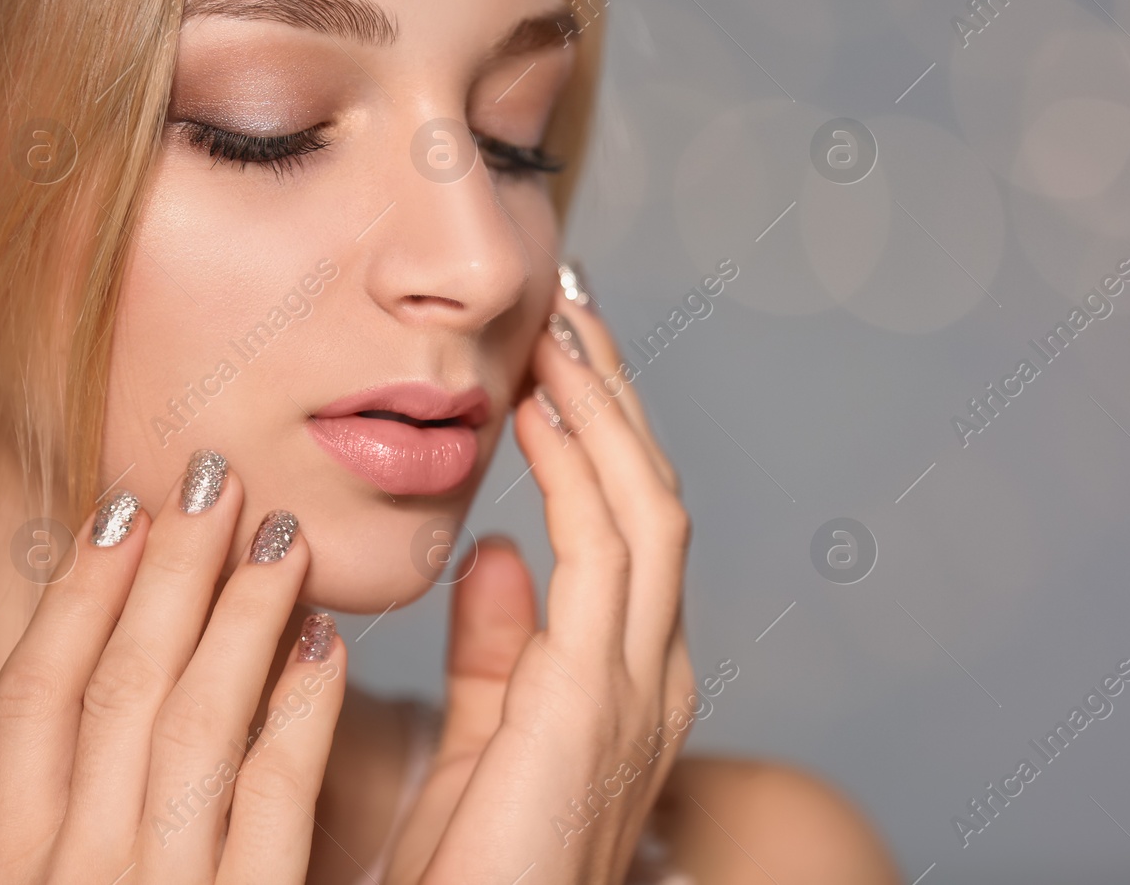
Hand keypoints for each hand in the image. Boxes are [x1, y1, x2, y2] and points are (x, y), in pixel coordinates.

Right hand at [0, 454, 346, 883]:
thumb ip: (80, 809)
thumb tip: (117, 676)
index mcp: (15, 866)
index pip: (30, 700)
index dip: (75, 595)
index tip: (120, 510)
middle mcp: (78, 875)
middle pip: (118, 688)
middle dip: (168, 571)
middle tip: (215, 480)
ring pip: (196, 722)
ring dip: (241, 612)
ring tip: (282, 533)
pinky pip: (276, 792)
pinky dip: (303, 707)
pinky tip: (329, 640)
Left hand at [385, 292, 696, 883]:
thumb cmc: (475, 875)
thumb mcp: (485, 745)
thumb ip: (498, 653)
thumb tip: (497, 555)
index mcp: (625, 683)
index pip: (625, 526)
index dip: (597, 434)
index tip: (554, 358)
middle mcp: (654, 673)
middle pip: (649, 496)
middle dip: (614, 394)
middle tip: (573, 302)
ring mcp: (641, 684)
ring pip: (645, 503)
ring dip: (604, 405)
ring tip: (562, 323)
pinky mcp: (599, 695)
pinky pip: (607, 544)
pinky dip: (582, 460)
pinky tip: (541, 401)